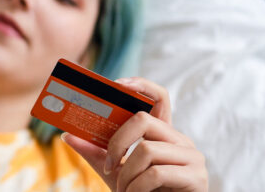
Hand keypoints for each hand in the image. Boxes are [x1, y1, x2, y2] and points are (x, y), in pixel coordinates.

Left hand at [62, 77, 207, 191]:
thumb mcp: (115, 171)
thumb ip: (97, 153)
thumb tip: (68, 135)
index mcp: (162, 134)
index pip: (159, 97)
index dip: (141, 85)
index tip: (117, 84)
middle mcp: (180, 140)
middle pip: (144, 120)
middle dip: (118, 143)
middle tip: (109, 165)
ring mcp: (192, 157)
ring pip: (147, 150)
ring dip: (126, 174)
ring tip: (123, 190)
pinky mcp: (196, 177)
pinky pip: (156, 174)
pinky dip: (136, 187)